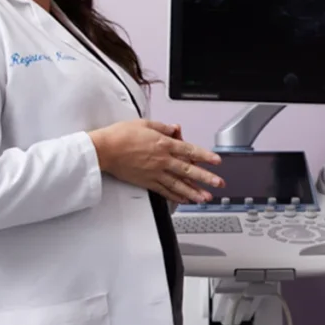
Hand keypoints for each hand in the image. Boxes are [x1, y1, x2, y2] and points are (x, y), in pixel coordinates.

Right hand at [88, 119, 223, 203]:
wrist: (105, 149)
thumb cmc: (121, 135)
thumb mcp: (145, 123)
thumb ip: (163, 127)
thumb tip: (174, 129)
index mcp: (164, 143)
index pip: (190, 150)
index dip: (205, 156)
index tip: (216, 161)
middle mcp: (162, 160)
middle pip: (189, 170)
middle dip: (206, 177)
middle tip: (218, 183)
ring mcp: (155, 172)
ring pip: (179, 184)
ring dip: (194, 192)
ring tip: (205, 198)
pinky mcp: (146, 182)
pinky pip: (165, 191)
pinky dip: (176, 196)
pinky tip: (184, 200)